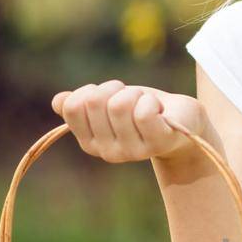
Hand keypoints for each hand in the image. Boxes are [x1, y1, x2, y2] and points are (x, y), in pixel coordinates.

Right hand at [49, 82, 214, 164]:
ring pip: (119, 104)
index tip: (108, 96)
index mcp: (90, 142)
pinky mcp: (157, 143)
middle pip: (95, 101)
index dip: (91, 90)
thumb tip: (58, 102)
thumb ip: (83, 104)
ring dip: (136, 94)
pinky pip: (143, 112)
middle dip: (115, 89)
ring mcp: (132, 151)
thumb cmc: (143, 110)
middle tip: (132, 99)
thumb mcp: (109, 103)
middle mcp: (107, 152)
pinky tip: (159, 111)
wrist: (183, 123)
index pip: (72, 105)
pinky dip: (151, 101)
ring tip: (147, 105)